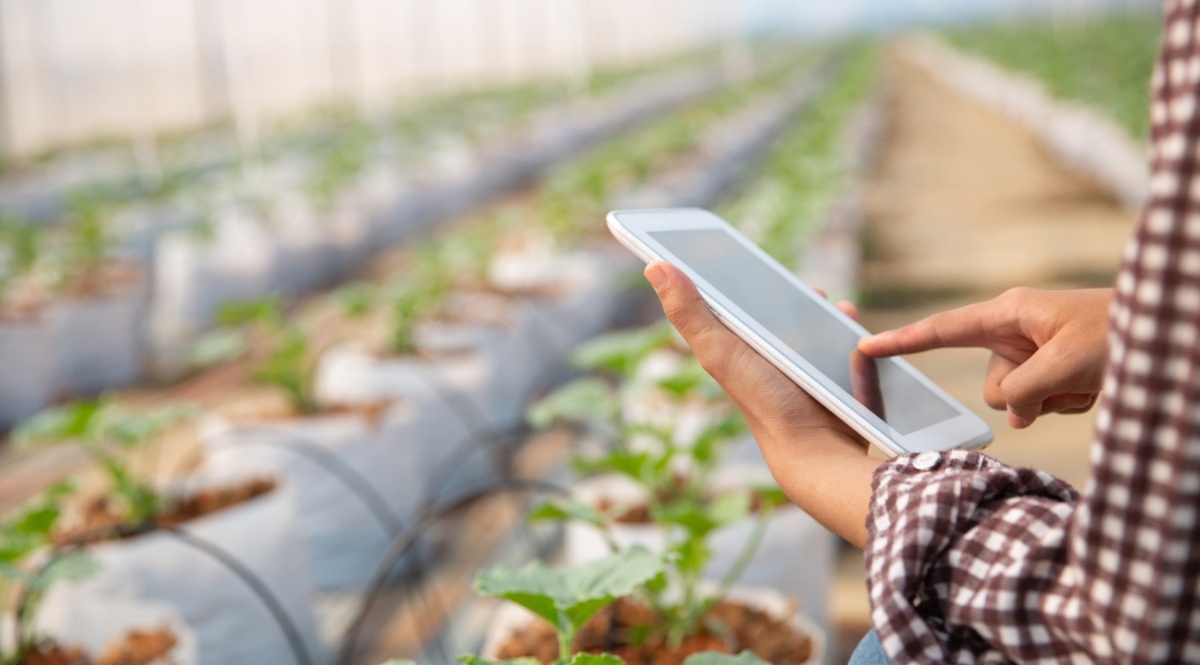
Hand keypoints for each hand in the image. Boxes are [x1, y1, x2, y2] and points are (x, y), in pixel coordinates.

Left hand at [645, 261, 879, 546]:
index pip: (730, 306)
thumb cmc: (762, 401)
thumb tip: (653, 266)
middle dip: (789, 295)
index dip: (732, 280)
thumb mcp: (720, 351)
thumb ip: (690, 313)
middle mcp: (765, 360)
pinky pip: (842, 347)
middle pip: (775, 315)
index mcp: (735, 349)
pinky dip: (847, 330)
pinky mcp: (834, 380)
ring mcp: (801, 372)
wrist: (813, 449)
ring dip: (821, 310)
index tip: (738, 254)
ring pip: (812, 329)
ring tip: (826, 300)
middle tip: (801, 285)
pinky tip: (849, 318)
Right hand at [858, 287, 1110, 428]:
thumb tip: (1014, 414)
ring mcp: (1036, 352)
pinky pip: (1042, 403)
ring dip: (1053, 402)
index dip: (902, 341)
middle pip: (994, 384)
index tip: (866, 346)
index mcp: (1009, 313)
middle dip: (1027, 395)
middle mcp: (1017, 331)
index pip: (942, 330)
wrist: (1168, 333)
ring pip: (1019, 400)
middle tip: (1068, 381)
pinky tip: (1093, 386)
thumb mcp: (1066, 365)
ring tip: (1089, 381)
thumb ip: (1024, 392)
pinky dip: (1067, 403)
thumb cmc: (1120, 334)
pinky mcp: (1053, 369)